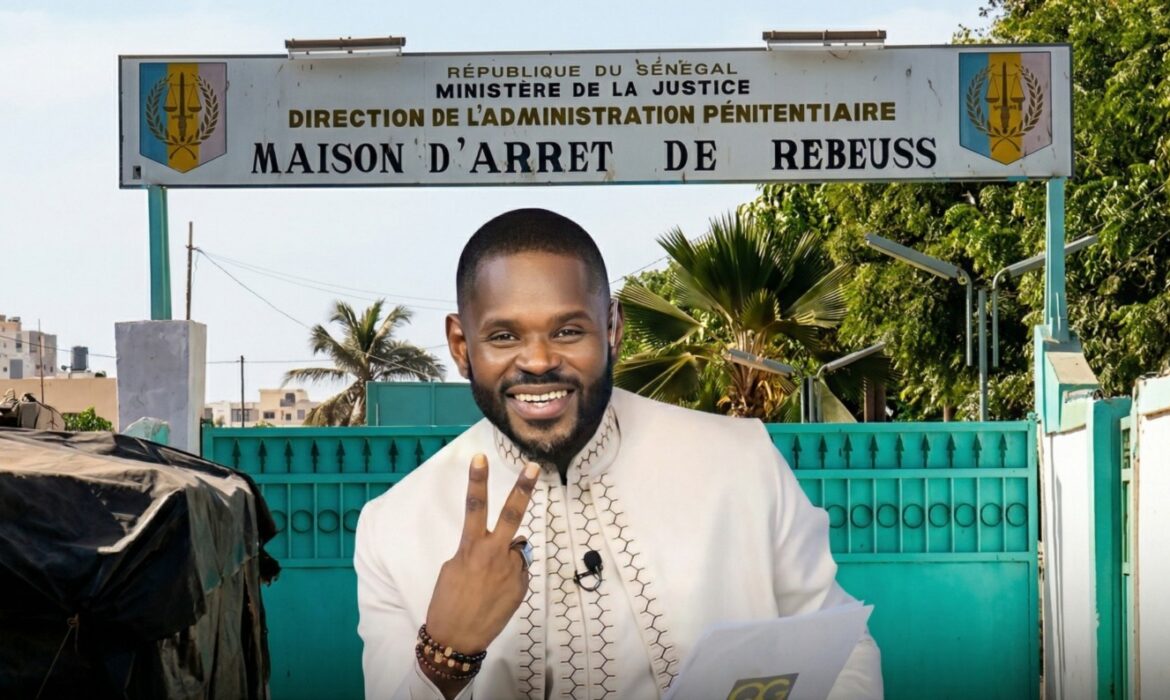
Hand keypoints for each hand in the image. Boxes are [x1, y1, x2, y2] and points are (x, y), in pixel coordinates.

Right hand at [425, 453, 539, 653]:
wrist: (457, 640)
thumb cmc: (447, 603)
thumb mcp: (454, 569)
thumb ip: (476, 551)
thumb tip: (499, 547)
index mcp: (471, 548)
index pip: (475, 506)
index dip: (477, 480)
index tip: (480, 458)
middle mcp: (495, 554)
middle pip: (512, 514)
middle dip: (523, 488)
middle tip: (533, 466)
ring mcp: (512, 570)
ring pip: (515, 550)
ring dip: (506, 558)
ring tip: (488, 583)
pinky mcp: (522, 586)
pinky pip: (518, 571)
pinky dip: (510, 577)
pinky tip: (496, 594)